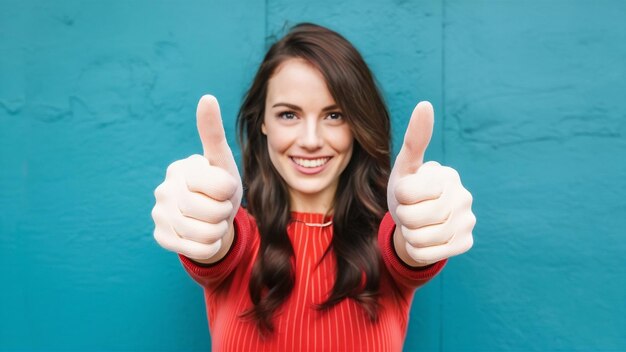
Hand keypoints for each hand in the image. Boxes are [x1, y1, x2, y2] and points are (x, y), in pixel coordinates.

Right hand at [151, 95, 242, 260]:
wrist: (211, 218)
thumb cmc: (219, 185)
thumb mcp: (222, 161)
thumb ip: (213, 132)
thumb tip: (207, 97)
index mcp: (181, 169)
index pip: (221, 186)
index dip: (230, 191)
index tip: (224, 187)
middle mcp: (164, 190)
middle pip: (212, 212)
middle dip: (225, 213)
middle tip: (219, 207)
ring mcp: (159, 215)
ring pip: (206, 234)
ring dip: (218, 230)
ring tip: (212, 220)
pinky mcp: (161, 237)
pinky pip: (197, 250)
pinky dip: (210, 246)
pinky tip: (204, 235)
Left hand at [387, 101, 474, 266]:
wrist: (416, 223)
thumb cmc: (408, 191)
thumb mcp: (405, 167)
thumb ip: (415, 139)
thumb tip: (425, 104)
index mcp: (446, 175)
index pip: (405, 192)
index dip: (398, 197)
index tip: (406, 193)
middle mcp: (463, 196)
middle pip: (413, 217)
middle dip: (403, 217)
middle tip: (410, 212)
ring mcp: (467, 220)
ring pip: (419, 238)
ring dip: (409, 235)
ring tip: (416, 225)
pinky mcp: (466, 243)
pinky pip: (427, 254)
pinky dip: (417, 250)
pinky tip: (425, 239)